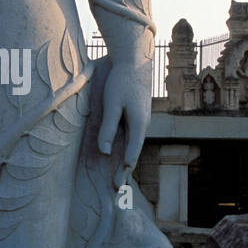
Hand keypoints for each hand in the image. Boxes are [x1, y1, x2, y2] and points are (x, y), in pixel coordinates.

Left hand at [97, 62, 148, 185]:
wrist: (135, 60)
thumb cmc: (122, 80)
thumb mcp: (112, 104)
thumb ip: (108, 128)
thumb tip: (105, 152)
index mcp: (139, 125)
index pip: (131, 153)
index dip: (123, 170)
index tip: (117, 185)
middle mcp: (142, 125)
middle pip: (133, 152)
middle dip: (124, 170)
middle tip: (117, 188)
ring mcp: (141, 119)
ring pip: (132, 144)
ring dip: (125, 160)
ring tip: (119, 175)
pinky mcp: (137, 113)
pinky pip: (131, 135)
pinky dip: (126, 147)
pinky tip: (120, 152)